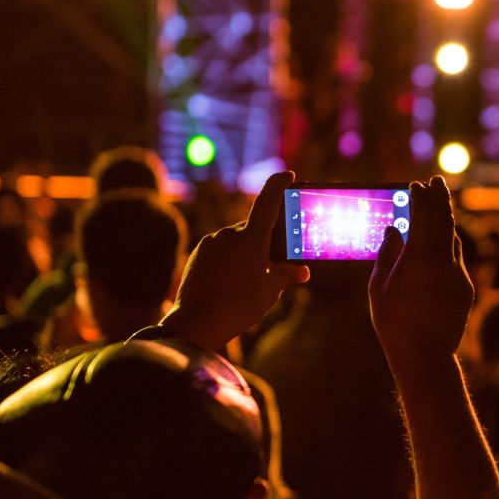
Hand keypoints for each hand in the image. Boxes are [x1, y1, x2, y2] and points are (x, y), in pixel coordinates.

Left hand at [160, 171, 308, 351]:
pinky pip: (219, 249)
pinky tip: (229, 281)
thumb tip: (301, 271)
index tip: (288, 175)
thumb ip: (285, 275)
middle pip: (253, 228)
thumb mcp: (269, 292)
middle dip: (263, 242)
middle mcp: (229, 234)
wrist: (197, 323)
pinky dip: (228, 259)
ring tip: (247, 280)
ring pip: (235, 240)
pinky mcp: (198, 252)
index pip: (268, 202)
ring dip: (244, 252)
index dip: (279, 185)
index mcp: (252, 239)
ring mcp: (211, 242)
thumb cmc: (238, 307)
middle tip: (271, 264)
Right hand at [369, 176, 473, 375]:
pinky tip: (441, 243)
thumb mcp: (378, 287)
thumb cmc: (393, 323)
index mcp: (418, 258)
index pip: (423, 216)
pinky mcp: (466, 287)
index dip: (420, 198)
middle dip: (441, 197)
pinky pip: (456, 259)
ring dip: (446, 221)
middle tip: (437, 180)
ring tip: (438, 207)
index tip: (416, 185)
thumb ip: (387, 254)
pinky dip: (448, 246)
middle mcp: (443, 262)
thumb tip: (394, 230)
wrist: (425, 355)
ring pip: (454, 239)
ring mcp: (458, 274)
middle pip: (445, 220)